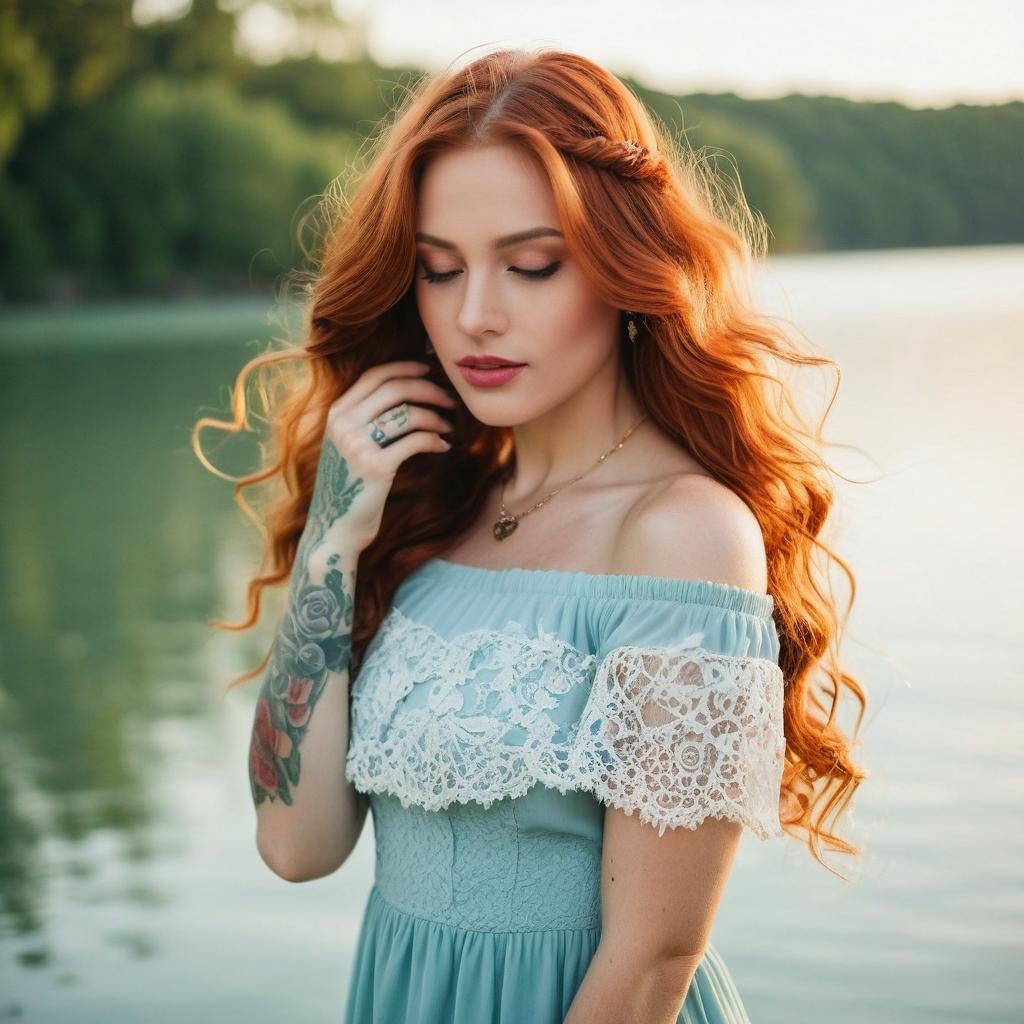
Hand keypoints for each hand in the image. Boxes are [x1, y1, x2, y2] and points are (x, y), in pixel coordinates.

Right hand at [301, 360, 457, 557]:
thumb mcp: (347, 446)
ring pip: (408, 413)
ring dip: (436, 417)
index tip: (429, 370)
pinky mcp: (376, 466)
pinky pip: (416, 441)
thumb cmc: (349, 486)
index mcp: (336, 412)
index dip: (405, 367)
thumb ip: (364, 419)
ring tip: (448, 426)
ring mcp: (358, 444)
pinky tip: (443, 446)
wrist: (335, 528)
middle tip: (449, 399)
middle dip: (429, 389)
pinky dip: (435, 440)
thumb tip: (405, 393)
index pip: (375, 375)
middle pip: (396, 388)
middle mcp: (344, 423)